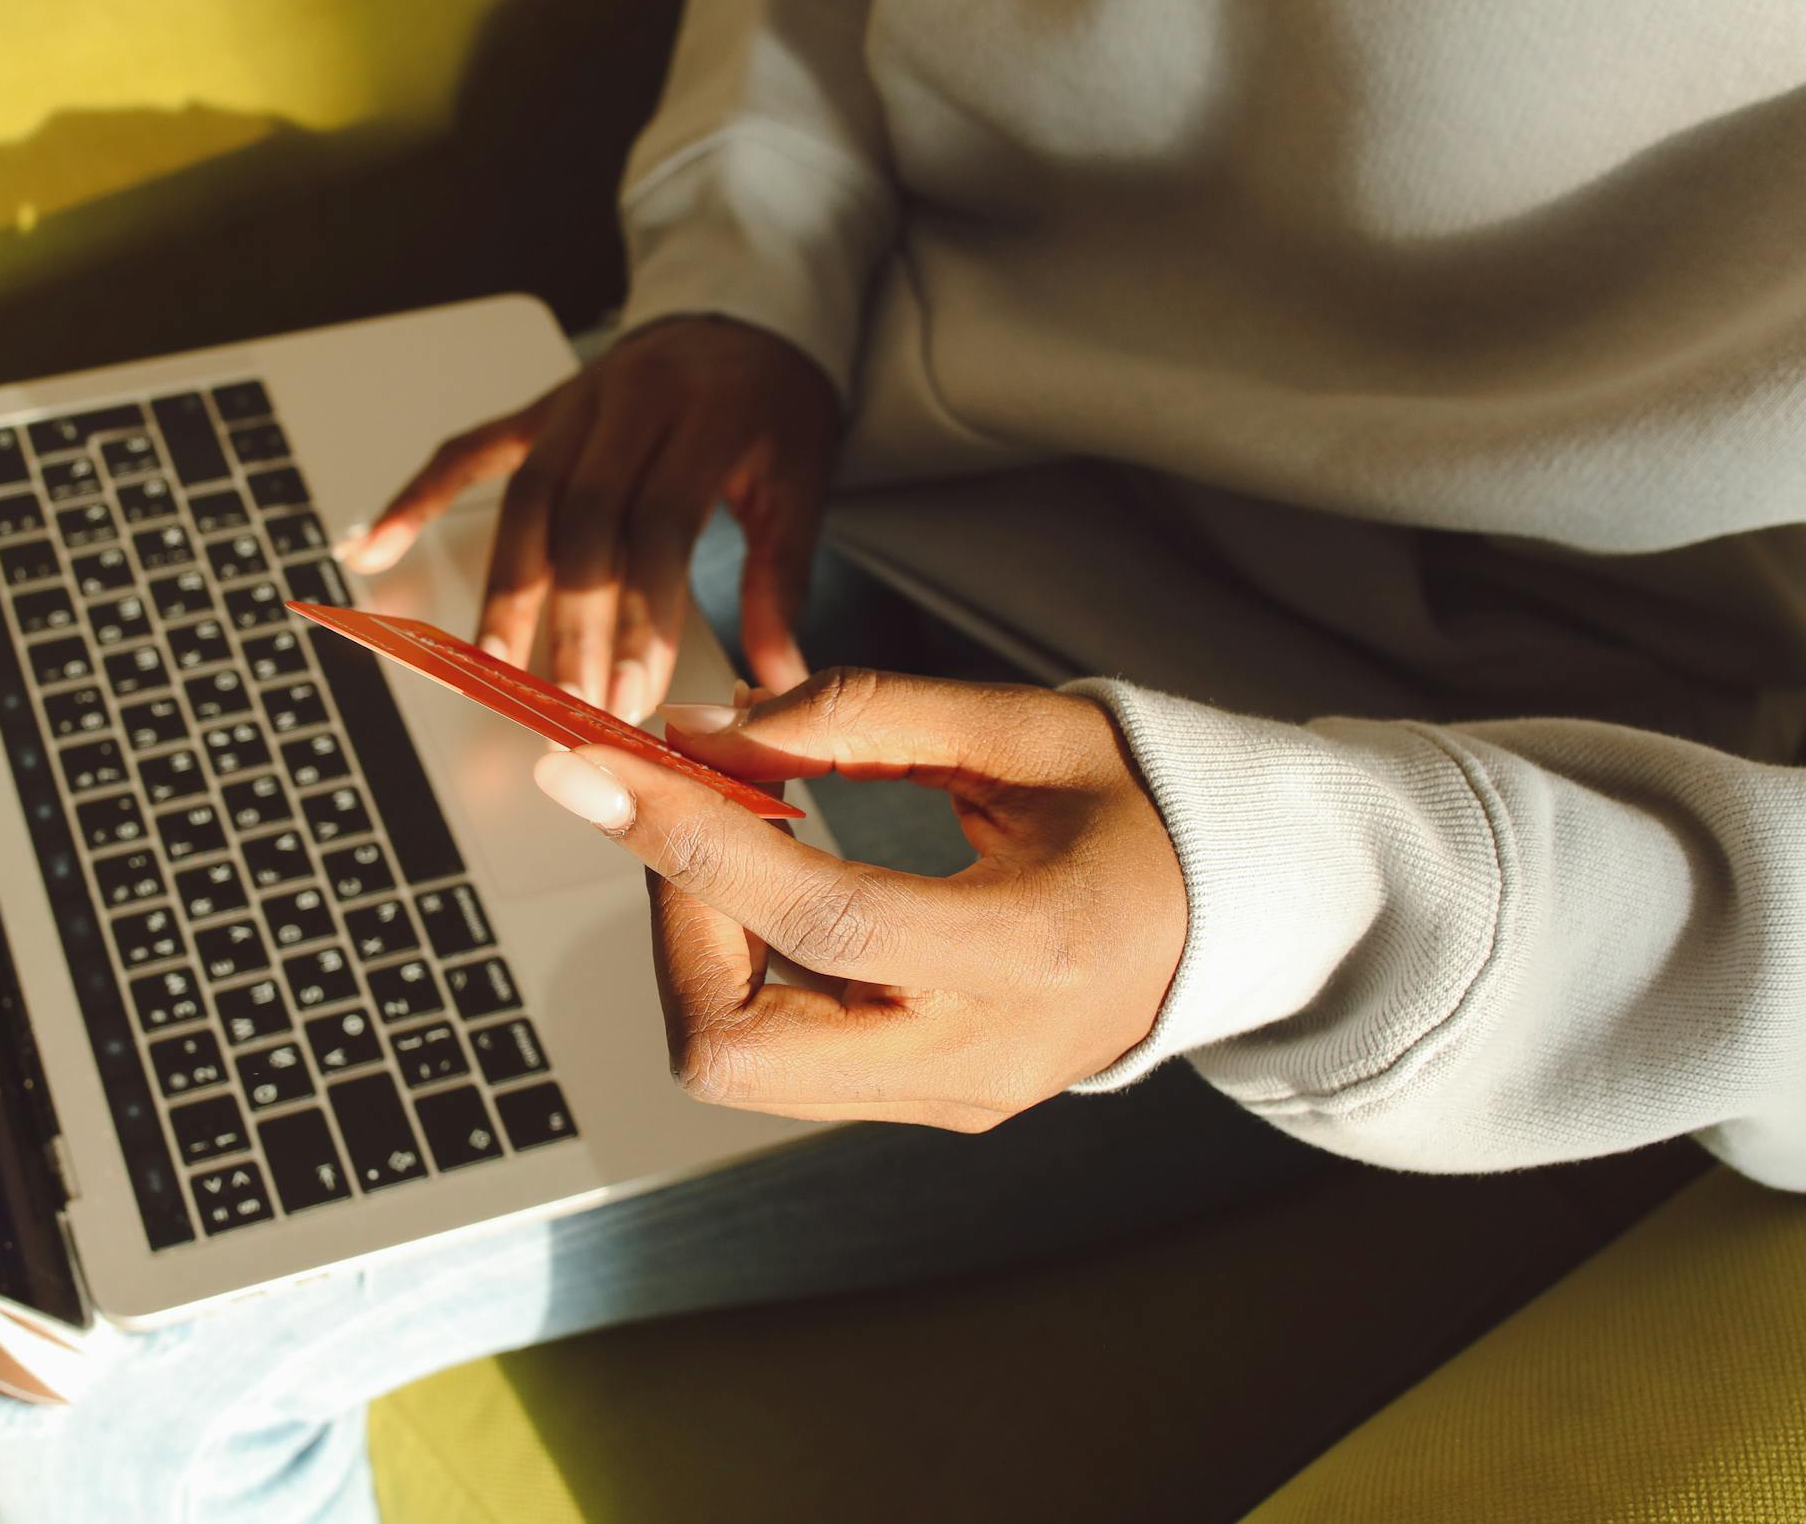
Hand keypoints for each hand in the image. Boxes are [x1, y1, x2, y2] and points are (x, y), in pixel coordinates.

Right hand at [337, 316, 839, 716]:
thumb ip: (781, 579)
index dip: (640, 616)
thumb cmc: (773, 405)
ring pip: (525, 500)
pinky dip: (418, 498)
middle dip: (571, 621)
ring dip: (505, 589)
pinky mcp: (538, 409)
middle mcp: (630, 400)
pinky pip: (469, 452)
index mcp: (704, 414)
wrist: (745, 316)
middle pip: (583, 521)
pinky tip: (375, 545)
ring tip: (493, 667)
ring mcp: (574, 401)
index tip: (631, 693)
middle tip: (568, 701)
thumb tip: (780, 677)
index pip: (659, 526)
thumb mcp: (802, 480)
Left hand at [527, 668, 1187, 1129]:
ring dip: (692, 941)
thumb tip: (699, 729)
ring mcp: (949, 1099)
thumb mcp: (1021, 728)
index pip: (815, 918)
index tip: (590, 767)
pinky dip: (737, 964)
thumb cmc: (1135, 806)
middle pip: (736, 1047)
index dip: (685, 841)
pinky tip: (765, 885)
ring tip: (725, 835)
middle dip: (670, 920)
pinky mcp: (924, 1105)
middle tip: (678, 806)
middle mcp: (981, 1058)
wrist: (1232, 920)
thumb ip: (860, 719)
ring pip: (738, 1062)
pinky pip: (779, 1055)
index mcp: (1030, 954)